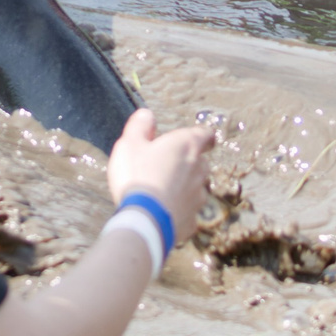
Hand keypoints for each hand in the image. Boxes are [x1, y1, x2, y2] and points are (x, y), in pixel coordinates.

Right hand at [106, 108, 215, 230]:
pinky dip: (180, 210)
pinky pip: (188, 212)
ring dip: (185, 187)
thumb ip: (139, 126)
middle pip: (201, 162)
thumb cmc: (137, 176)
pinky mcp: (193, 220)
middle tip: (170, 166)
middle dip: (190, 163)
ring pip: (197, 188)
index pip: (204, 135)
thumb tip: (147, 114)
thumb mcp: (130, 144)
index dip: (203, 136)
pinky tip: (164, 213)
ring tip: (165, 192)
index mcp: (186, 146)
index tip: (201, 138)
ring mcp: (198, 197)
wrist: (144, 219)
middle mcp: (199, 170)